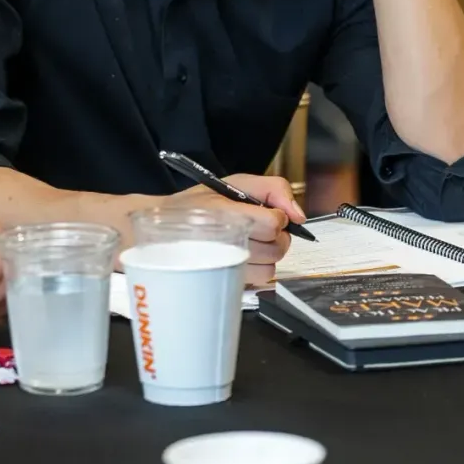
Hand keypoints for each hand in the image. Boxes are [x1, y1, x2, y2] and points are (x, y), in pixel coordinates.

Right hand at [168, 174, 303, 285]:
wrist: (165, 228)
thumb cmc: (200, 204)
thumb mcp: (236, 182)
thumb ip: (275, 189)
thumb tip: (298, 216)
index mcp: (228, 215)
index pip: (273, 223)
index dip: (275, 216)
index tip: (262, 211)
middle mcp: (227, 244)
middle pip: (277, 247)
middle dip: (274, 235)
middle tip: (255, 226)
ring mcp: (227, 267)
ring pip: (272, 266)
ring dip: (267, 253)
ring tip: (248, 241)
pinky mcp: (228, 281)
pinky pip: (261, 278)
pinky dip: (258, 267)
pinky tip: (244, 255)